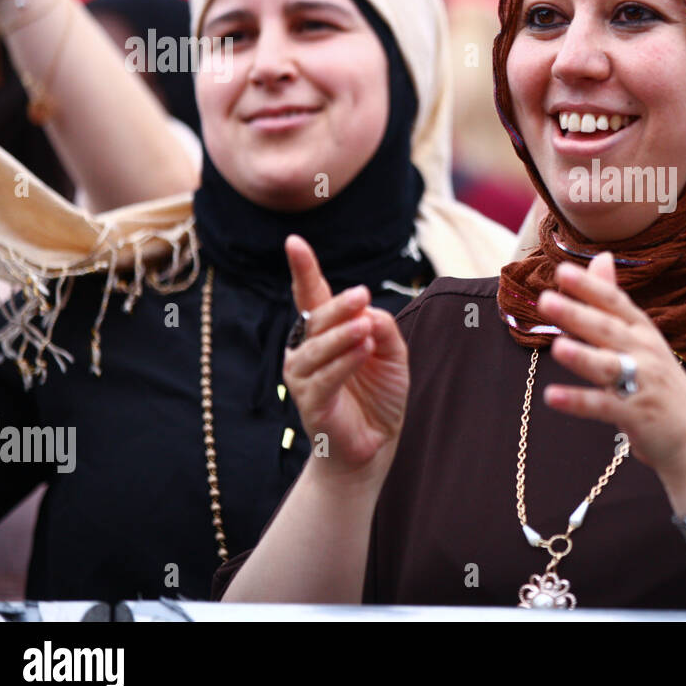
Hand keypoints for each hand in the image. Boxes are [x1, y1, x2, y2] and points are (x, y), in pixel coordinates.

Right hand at [282, 235, 409, 482]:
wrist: (375, 444)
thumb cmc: (379, 395)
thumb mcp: (392, 353)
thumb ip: (382, 328)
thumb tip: (367, 312)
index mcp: (324, 333)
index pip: (310, 295)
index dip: (302, 269)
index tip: (293, 242)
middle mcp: (306, 351)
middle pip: (316, 318)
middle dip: (338, 305)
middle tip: (362, 294)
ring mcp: (304, 378)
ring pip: (318, 348)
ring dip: (342, 334)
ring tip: (364, 327)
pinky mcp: (311, 404)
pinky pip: (326, 377)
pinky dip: (344, 362)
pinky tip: (363, 349)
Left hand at [537, 252, 685, 504]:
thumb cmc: (663, 387)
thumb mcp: (643, 340)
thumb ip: (614, 304)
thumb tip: (601, 257)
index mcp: (645, 332)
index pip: (616, 303)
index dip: (590, 286)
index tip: (562, 270)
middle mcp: (646, 353)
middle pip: (608, 330)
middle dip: (578, 314)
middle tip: (546, 299)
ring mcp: (643, 385)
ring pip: (608, 367)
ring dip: (583, 357)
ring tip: (557, 347)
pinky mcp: (636, 416)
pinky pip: (603, 407)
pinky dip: (577, 402)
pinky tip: (551, 396)